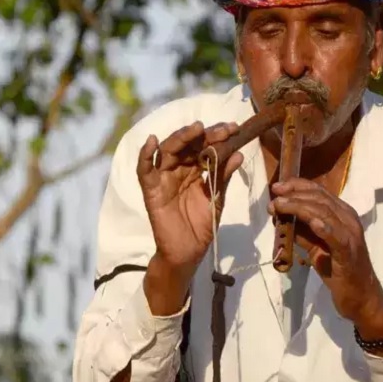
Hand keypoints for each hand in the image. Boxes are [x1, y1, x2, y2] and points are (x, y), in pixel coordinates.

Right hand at [137, 122, 243, 273]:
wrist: (188, 252)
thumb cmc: (201, 226)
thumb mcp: (217, 198)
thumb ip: (223, 176)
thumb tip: (239, 154)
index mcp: (194, 170)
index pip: (203, 147)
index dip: (217, 136)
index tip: (234, 129)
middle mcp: (178, 169)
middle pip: (187, 145)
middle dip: (204, 135)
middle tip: (223, 130)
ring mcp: (163, 178)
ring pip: (167, 151)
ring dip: (180, 138)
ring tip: (195, 129)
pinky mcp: (151, 190)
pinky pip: (144, 170)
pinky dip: (145, 155)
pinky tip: (151, 141)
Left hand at [268, 177, 382, 335]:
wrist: (361, 296)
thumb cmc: (337, 269)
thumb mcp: (315, 247)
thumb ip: (302, 232)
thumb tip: (280, 217)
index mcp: (341, 214)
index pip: (319, 192)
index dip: (297, 186)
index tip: (277, 187)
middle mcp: (348, 219)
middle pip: (320, 199)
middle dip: (293, 195)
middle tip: (274, 199)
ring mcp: (351, 235)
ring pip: (325, 213)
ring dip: (300, 207)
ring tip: (281, 206)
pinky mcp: (350, 253)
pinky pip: (338, 238)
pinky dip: (325, 229)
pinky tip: (313, 223)